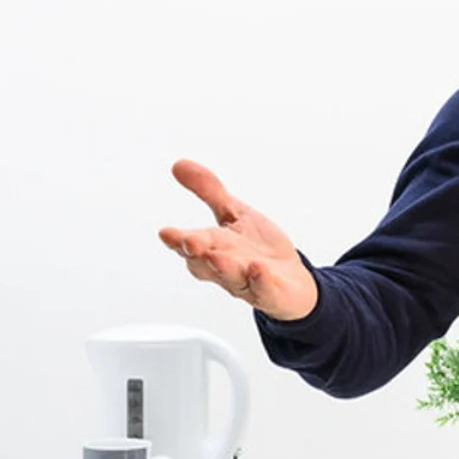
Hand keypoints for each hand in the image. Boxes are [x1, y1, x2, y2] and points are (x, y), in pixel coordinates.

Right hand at [158, 160, 317, 320]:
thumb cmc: (258, 248)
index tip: (166, 232)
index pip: (191, 245)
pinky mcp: (272, 293)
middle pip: (205, 263)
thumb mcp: (234, 213)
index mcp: (213, 248)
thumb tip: (179, 165)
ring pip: (232, 278)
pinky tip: (259, 269)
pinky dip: (261, 281)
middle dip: (196, 252)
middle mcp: (226, 268)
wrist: (292, 282)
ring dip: (224, 267)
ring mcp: (248, 283)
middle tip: (189, 242)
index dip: (178, 240)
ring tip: (218, 256)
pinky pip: (265, 290)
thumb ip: (210, 191)